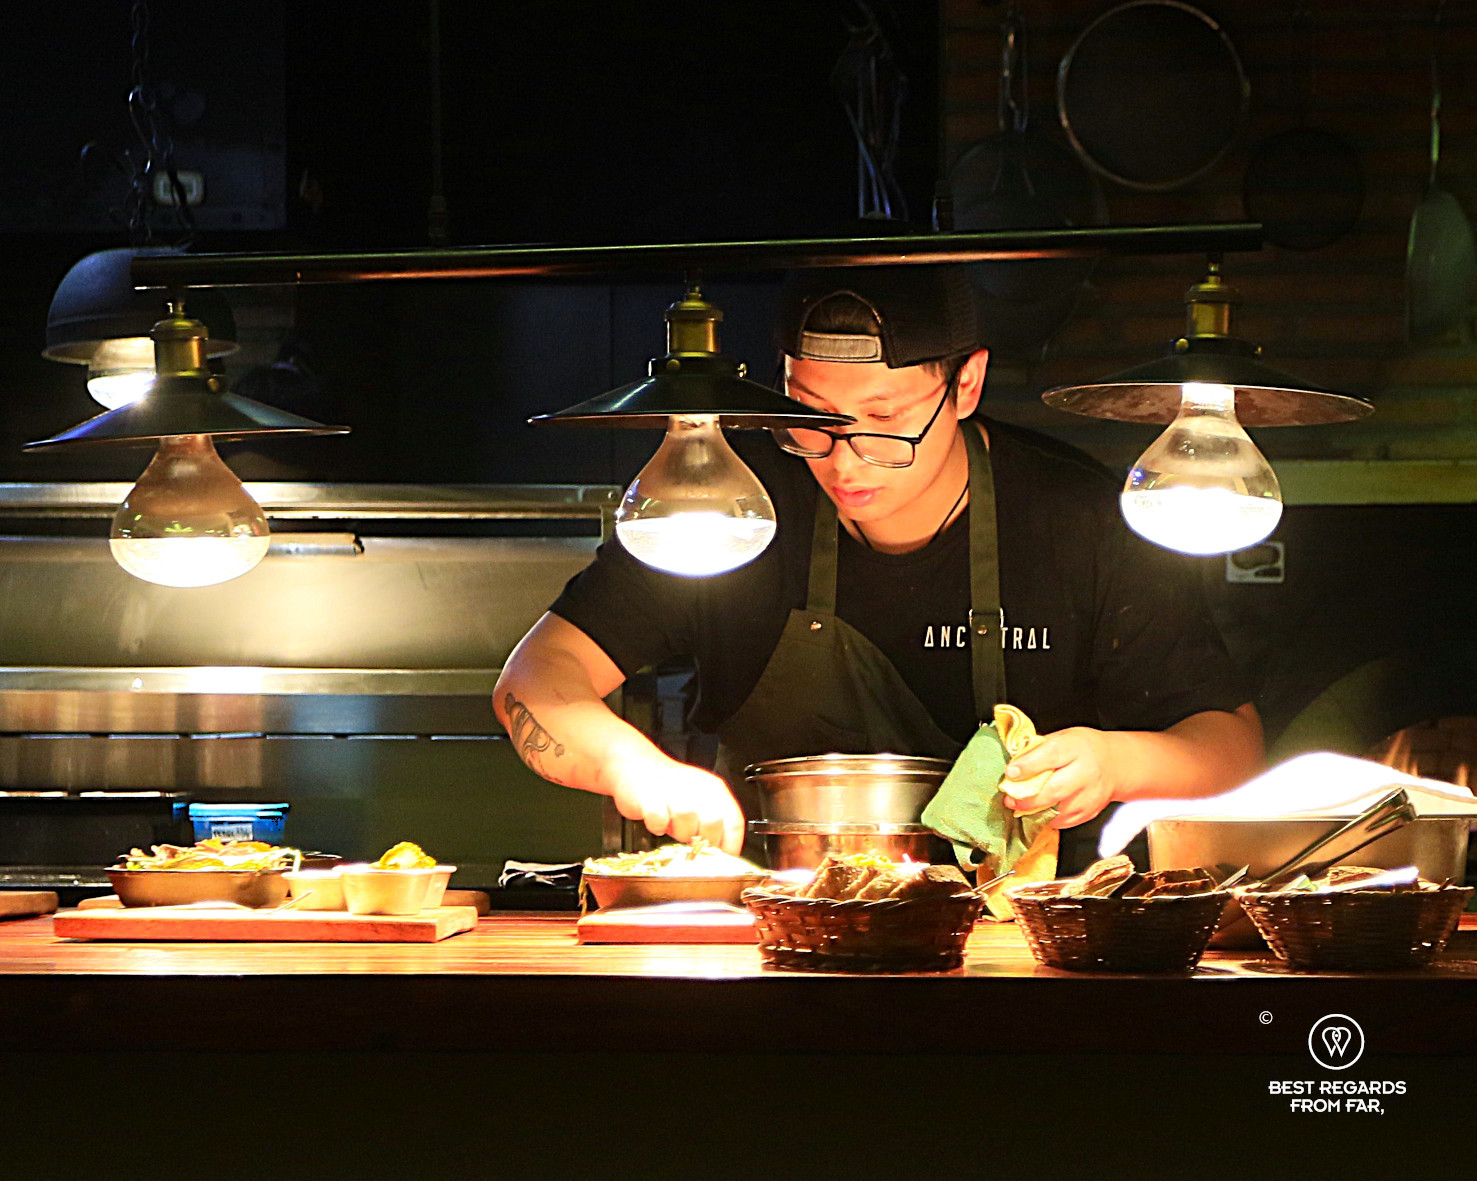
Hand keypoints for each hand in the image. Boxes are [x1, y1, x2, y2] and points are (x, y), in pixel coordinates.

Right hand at [607, 752, 745, 853]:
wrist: (636, 765)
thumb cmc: (669, 789)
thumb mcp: (697, 801)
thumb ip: (710, 824)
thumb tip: (719, 853)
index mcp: (714, 790)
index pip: (734, 822)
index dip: (730, 846)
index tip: (723, 859)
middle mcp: (697, 787)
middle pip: (713, 823)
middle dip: (703, 841)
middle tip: (692, 842)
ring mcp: (673, 790)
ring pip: (687, 821)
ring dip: (680, 833)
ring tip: (672, 827)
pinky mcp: (649, 795)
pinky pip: (659, 819)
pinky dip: (658, 827)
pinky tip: (658, 823)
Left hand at [1001, 726, 1122, 829]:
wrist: (1116, 765)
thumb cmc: (1084, 748)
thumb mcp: (1063, 736)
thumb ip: (1039, 748)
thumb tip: (1014, 761)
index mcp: (1075, 747)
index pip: (1050, 756)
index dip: (1028, 766)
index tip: (1010, 773)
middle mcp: (1085, 772)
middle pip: (1054, 789)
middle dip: (1027, 798)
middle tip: (1009, 799)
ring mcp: (1090, 795)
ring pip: (1058, 810)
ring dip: (1034, 811)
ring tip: (1019, 807)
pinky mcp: (1090, 812)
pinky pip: (1064, 821)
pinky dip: (1047, 819)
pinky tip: (1038, 812)